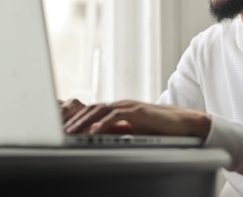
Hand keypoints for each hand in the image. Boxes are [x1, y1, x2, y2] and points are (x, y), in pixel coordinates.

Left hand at [62, 99, 210, 138]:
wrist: (182, 123)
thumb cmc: (159, 128)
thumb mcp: (133, 130)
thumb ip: (116, 131)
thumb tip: (97, 138)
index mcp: (118, 108)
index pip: (92, 111)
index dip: (77, 118)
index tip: (63, 128)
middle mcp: (121, 104)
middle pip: (92, 108)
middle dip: (74, 119)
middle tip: (60, 131)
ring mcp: (129, 106)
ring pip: (100, 110)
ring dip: (83, 121)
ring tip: (71, 132)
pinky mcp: (138, 111)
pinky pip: (116, 116)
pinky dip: (103, 123)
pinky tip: (94, 132)